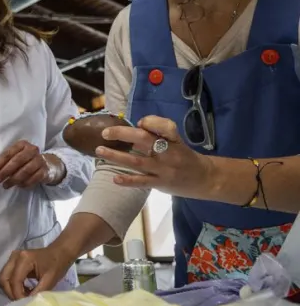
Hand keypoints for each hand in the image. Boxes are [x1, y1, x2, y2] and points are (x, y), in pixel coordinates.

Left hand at [0, 140, 53, 188]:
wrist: (47, 165)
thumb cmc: (25, 161)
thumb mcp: (14, 158)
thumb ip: (1, 164)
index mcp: (22, 144)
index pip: (7, 154)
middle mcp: (32, 150)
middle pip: (16, 161)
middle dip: (5, 171)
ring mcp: (40, 160)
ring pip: (25, 171)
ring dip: (13, 180)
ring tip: (5, 185)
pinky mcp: (45, 171)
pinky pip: (33, 179)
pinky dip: (24, 183)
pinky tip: (18, 186)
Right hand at [0, 245, 73, 300]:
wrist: (59, 253)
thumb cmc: (57, 265)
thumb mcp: (50, 280)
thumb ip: (38, 292)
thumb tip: (28, 303)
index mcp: (24, 259)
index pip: (15, 280)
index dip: (17, 294)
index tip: (25, 304)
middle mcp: (14, 257)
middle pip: (3, 278)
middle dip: (10, 293)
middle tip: (21, 302)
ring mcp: (12, 258)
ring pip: (3, 278)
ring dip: (10, 290)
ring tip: (23, 296)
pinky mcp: (13, 262)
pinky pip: (7, 276)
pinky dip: (13, 286)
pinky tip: (24, 290)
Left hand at [96, 115, 216, 196]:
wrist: (205, 179)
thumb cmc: (186, 157)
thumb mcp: (177, 142)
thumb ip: (158, 135)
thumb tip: (134, 129)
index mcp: (175, 140)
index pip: (165, 126)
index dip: (151, 122)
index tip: (139, 122)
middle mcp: (169, 153)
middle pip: (145, 140)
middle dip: (123, 134)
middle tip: (105, 133)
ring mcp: (164, 169)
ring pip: (137, 162)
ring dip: (116, 156)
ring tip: (99, 151)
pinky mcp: (161, 183)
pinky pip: (142, 182)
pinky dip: (128, 180)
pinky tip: (114, 178)